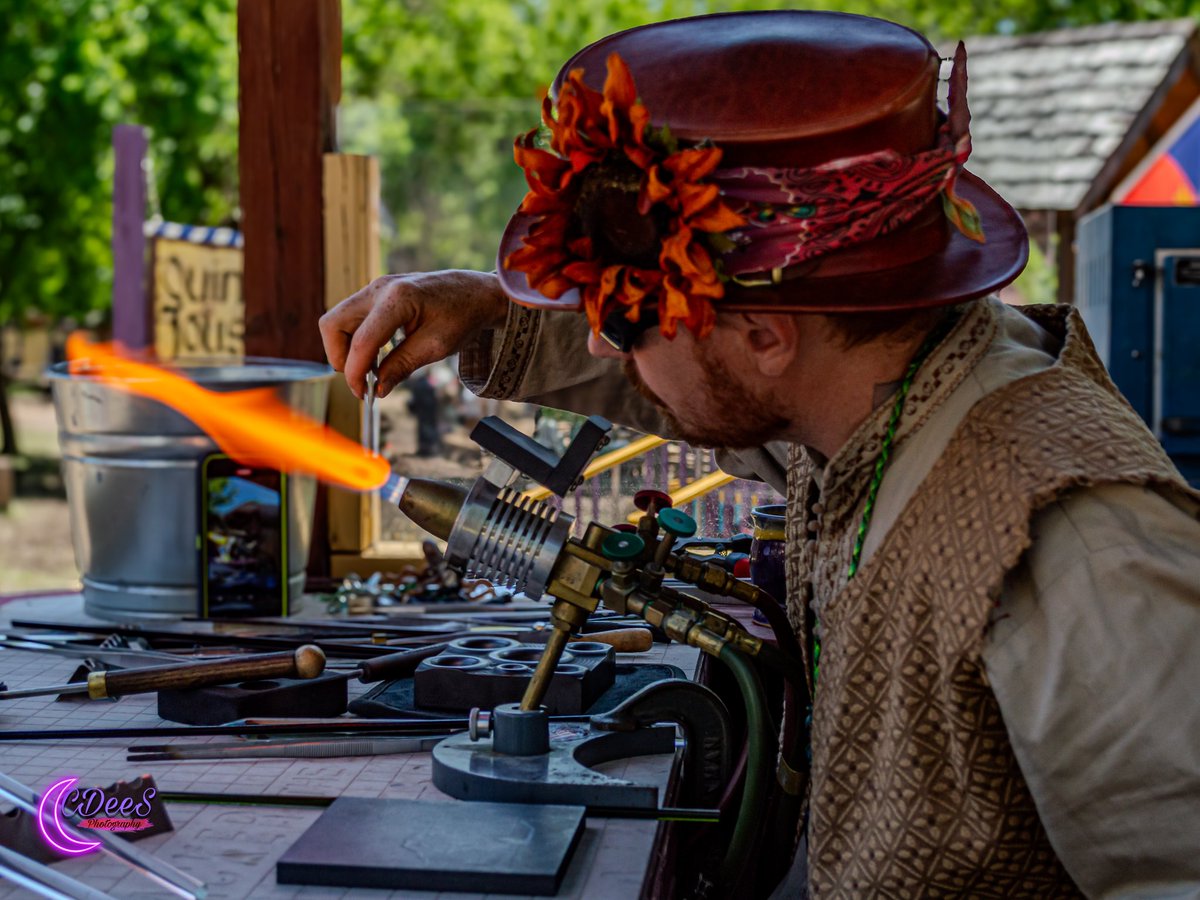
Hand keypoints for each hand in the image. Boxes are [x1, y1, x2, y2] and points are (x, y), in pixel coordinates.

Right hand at [319, 269, 507, 398]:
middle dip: (340, 357)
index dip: (356, 373)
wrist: (476, 293)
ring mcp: (376, 288)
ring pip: (338, 321)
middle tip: (361, 381)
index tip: (363, 394)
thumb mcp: (436, 347)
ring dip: (346, 349)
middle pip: (333, 324)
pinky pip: (352, 318)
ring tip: (372, 371)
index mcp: (398, 299)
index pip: (362, 341)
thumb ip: (402, 365)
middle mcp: (380, 288)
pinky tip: (377, 357)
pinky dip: (356, 339)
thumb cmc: (462, 316)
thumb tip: (378, 389)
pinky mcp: (377, 293)